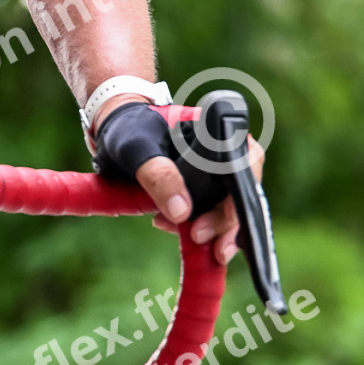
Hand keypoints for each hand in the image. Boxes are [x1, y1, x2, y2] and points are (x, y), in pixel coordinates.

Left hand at [91, 93, 263, 266]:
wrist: (115, 131)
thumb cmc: (128, 127)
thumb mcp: (135, 147)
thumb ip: (157, 174)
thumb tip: (182, 212)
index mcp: (221, 134)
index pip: (248, 166)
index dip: (238, 198)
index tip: (220, 221)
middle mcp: (227, 156)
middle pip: (241, 195)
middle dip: (223, 224)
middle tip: (197, 237)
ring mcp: (215, 176)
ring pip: (227, 210)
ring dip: (210, 230)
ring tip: (182, 235)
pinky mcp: (202, 193)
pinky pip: (208, 216)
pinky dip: (194, 228)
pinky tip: (168, 225)